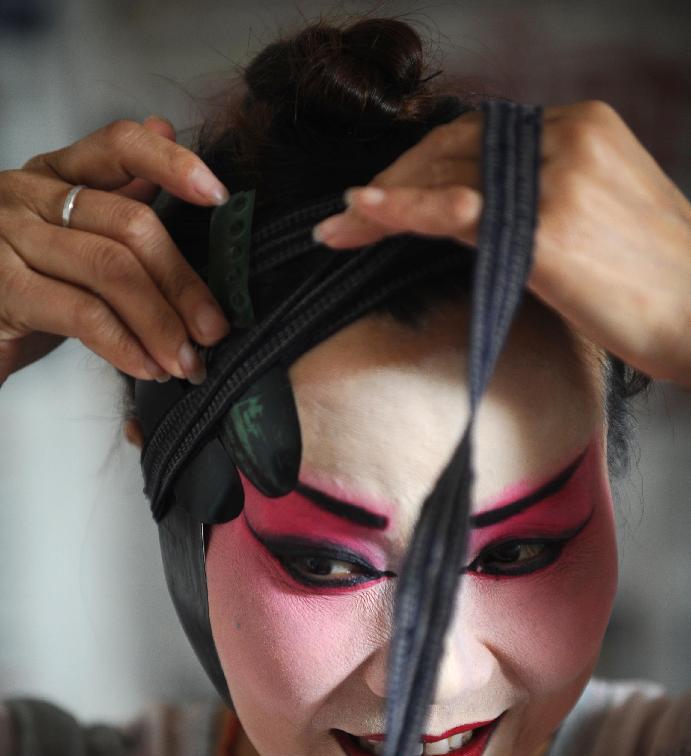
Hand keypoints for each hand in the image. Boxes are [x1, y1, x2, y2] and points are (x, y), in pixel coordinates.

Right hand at [0, 116, 231, 387]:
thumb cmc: (19, 283)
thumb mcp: (70, 236)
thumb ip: (115, 193)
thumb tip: (165, 131)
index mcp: (53, 174)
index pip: (119, 145)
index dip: (173, 164)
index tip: (219, 195)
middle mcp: (27, 194)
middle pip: (131, 224)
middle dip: (183, 284)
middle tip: (213, 329)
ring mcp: (8, 237)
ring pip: (112, 270)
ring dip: (161, 323)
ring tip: (185, 360)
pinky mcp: (3, 288)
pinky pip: (84, 313)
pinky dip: (126, 345)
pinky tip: (147, 366)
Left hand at [313, 101, 690, 388]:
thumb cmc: (654, 278)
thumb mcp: (599, 213)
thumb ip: (541, 195)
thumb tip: (475, 213)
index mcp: (581, 125)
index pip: (476, 136)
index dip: (421, 165)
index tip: (384, 194)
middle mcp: (566, 137)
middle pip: (452, 149)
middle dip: (392, 182)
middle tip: (346, 216)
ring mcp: (554, 178)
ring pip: (444, 177)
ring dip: (382, 202)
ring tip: (339, 228)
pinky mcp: (544, 226)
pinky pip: (453, 211)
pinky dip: (400, 210)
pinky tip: (360, 213)